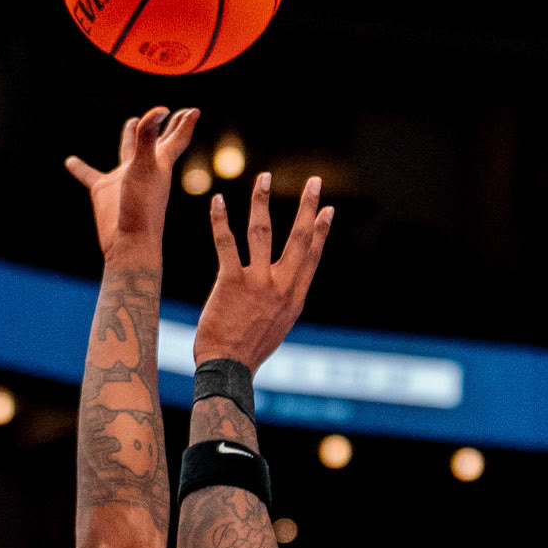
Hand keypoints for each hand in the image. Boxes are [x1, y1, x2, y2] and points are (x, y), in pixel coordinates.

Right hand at [65, 105, 199, 255]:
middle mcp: (144, 168)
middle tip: (170, 113)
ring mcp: (123, 179)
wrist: (128, 242)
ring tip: (132, 121)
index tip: (193, 110)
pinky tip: (70, 161)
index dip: (185, 123)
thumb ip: (149, 137)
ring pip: (127, 152)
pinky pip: (89, 175)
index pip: (177, 138)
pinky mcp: (103, 192)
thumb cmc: (143, 206)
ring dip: (130, 136)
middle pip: (157, 141)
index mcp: (160, 162)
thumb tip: (161, 109)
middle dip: (164, 126)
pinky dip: (79, 167)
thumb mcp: (145, 166)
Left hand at [192, 172, 333, 371]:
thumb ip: (283, 301)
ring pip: (263, 232)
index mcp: (295, 297)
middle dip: (307, 207)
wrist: (229, 369)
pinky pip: (227, 244)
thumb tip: (287, 287)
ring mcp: (257, 282)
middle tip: (314, 181)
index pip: (312, 255)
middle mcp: (281, 286)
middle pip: (298, 238)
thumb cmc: (248, 350)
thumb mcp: (278, 326)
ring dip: (263, 201)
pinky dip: (221, 220)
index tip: (327, 209)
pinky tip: (219, 200)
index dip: (321, 230)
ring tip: (264, 178)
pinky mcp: (230, 282)